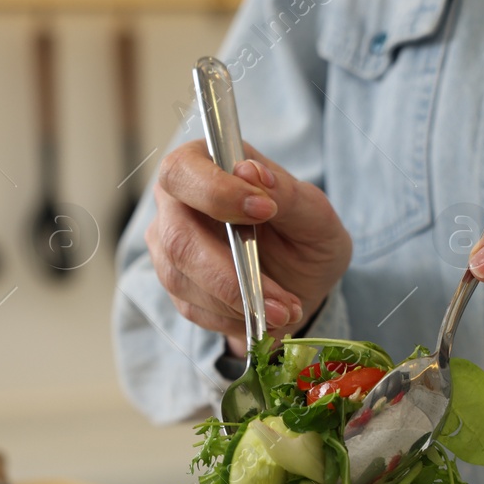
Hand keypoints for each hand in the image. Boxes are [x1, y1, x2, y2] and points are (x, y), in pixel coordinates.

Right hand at [147, 140, 351, 354]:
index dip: (216, 193)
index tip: (265, 211)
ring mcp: (169, 247)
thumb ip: (284, 192)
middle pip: (177, 237)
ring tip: (285, 311)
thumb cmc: (305, 234)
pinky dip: (234, 318)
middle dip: (230, 275)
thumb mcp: (314, 211)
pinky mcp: (177, 285)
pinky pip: (193, 308)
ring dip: (238, 303)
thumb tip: (250, 172)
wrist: (302, 281)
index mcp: (204, 165)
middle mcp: (175, 204)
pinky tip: (265, 317)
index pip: (182, 172)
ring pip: (182, 279)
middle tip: (281, 300)